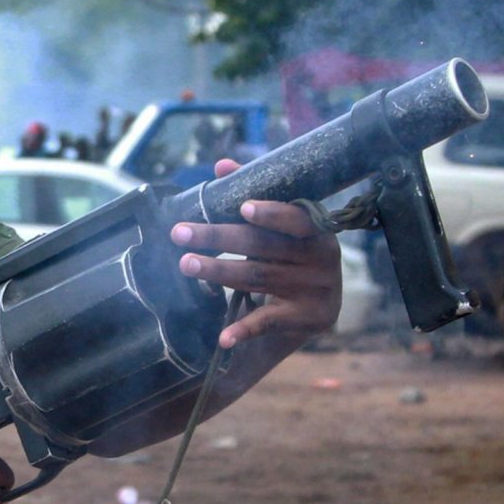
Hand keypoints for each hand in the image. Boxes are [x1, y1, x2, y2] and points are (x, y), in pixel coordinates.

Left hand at [170, 159, 343, 348]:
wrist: (316, 309)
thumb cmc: (293, 257)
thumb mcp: (281, 229)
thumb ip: (255, 197)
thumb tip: (221, 166)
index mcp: (318, 230)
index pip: (296, 219)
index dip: (271, 214)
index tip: (241, 208)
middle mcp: (322, 259)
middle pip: (263, 247)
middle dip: (219, 238)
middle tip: (181, 234)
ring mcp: (315, 291)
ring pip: (258, 278)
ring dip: (219, 271)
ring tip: (185, 264)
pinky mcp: (306, 319)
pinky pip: (269, 322)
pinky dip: (244, 330)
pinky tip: (223, 337)